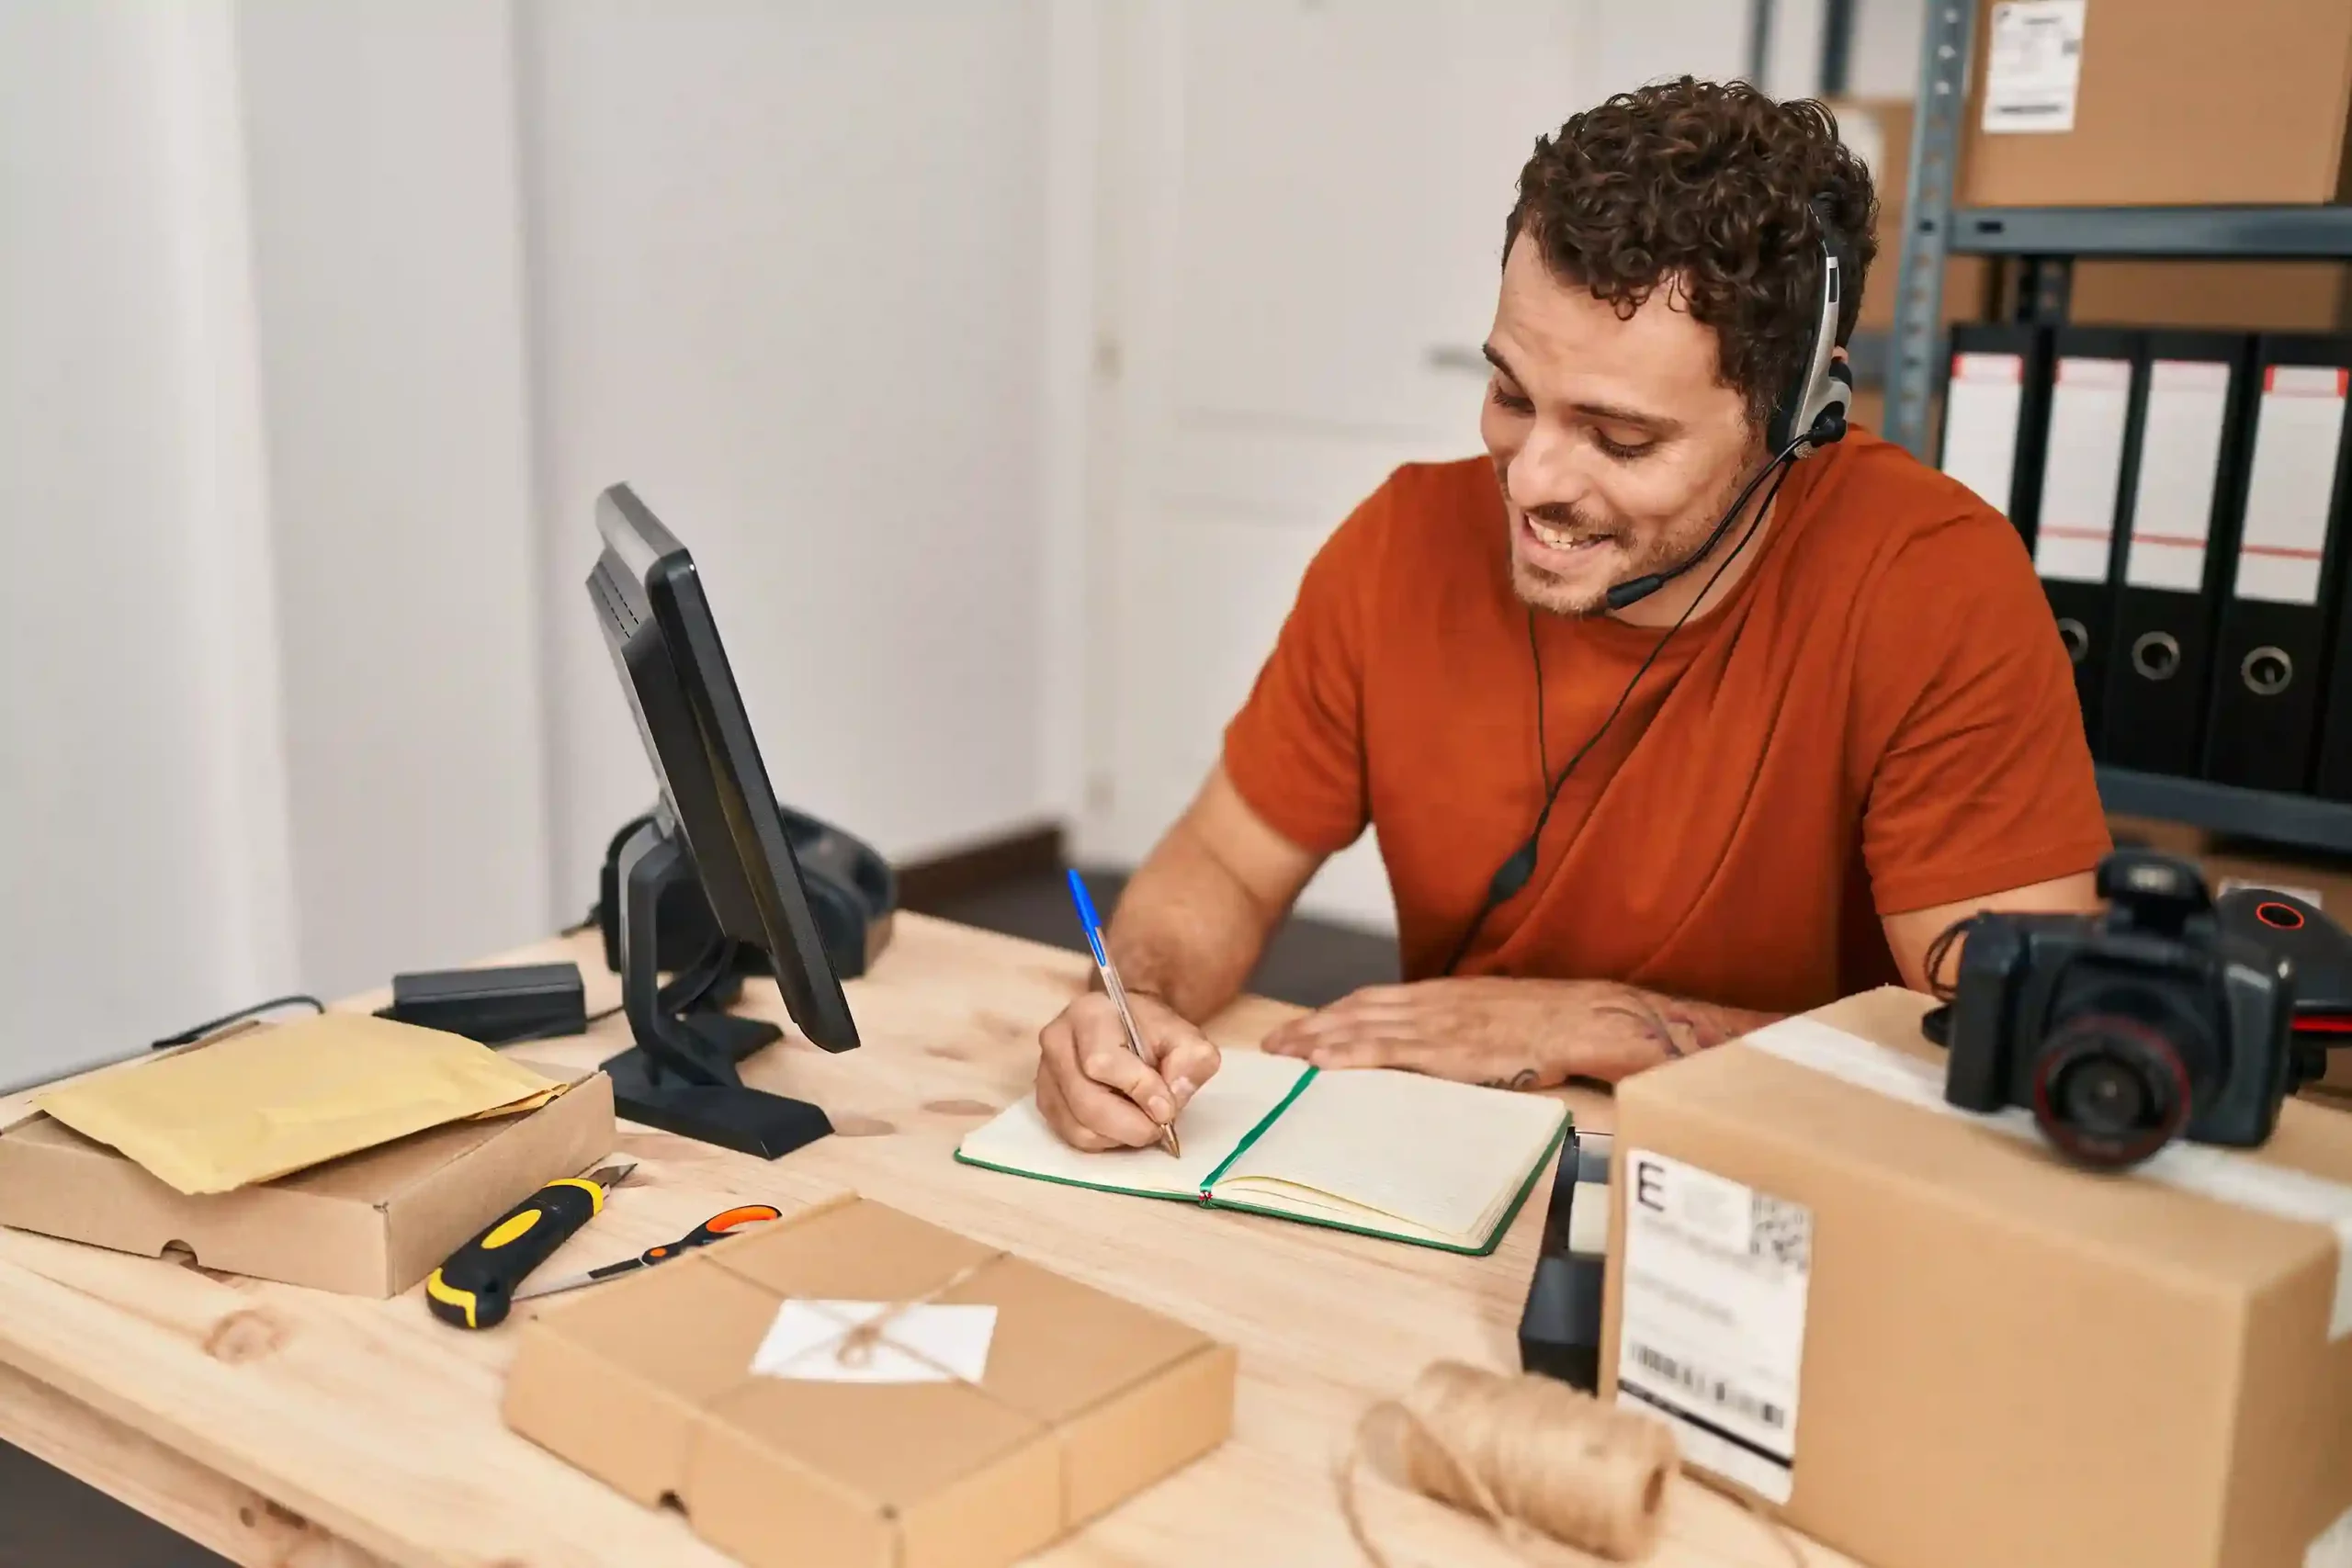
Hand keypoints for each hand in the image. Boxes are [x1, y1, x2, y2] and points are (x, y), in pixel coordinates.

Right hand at [1034, 991, 1221, 1150]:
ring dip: (1119, 1136)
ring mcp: (1045, 1073)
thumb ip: (1191, 1061)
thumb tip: (1171, 1099)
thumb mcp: (1186, 1037)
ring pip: (1079, 1126)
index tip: (1167, 1108)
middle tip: (1159, 1126)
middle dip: (1131, 1124)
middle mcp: (1057, 1041)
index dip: (1138, 1090)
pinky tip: (1122, 1125)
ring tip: (1142, 1121)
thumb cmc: (1154, 1033)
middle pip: (1087, 1102)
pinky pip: (1072, 1137)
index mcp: (1089, 1014)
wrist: (1128, 1029)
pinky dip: (1104, 1140)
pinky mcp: (1045, 1101)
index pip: (1103, 1063)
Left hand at [1260, 977, 1688, 1086]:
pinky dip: (1347, 1055)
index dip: (1332, 1013)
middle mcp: (1427, 1004)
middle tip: (1274, 1043)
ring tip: (1283, 1055)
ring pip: (1359, 1029)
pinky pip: (1384, 1052)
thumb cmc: (1543, 1021)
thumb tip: (1435, 1046)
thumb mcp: (1489, 1014)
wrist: (1574, 1018)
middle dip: (1311, 1027)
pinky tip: (1319, 1064)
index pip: (1371, 1001)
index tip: (1303, 1026)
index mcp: (1438, 995)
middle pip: (1354, 1012)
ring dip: (1316, 1041)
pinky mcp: (1443, 1049)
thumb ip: (1457, 1025)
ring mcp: (1432, 1025)